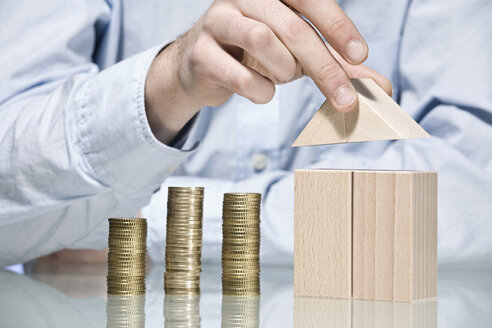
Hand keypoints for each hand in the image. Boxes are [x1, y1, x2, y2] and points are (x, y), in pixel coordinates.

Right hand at [145, 0, 391, 143]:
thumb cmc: (257, 56)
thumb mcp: (299, 55)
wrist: (202, 67)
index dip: (338, 25)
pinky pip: (237, 74)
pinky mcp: (201, 51)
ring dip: (283, 71)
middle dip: (323, 67)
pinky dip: (258, 90)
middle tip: (344, 99)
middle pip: (293, 27)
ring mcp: (218, 20)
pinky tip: (260, 91)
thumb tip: (382, 88)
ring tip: (282, 78)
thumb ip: (336, 66)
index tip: (360, 55)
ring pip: (262, 40)